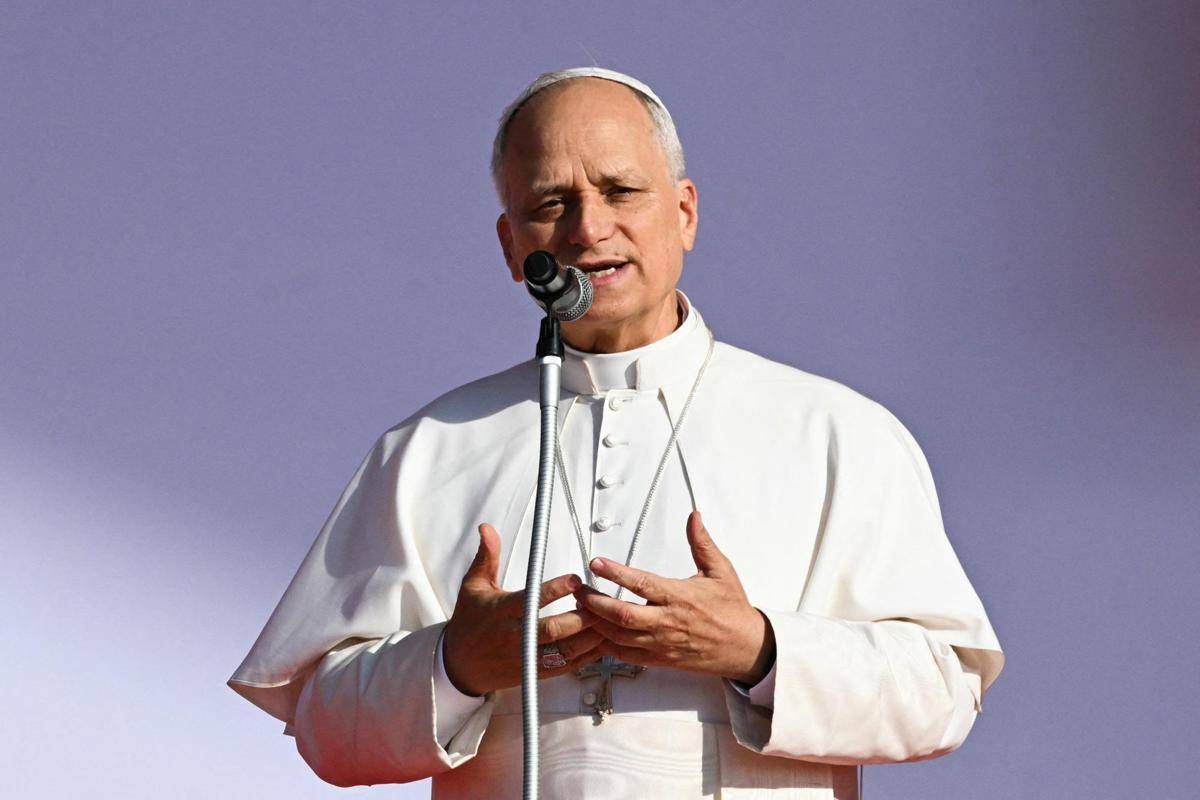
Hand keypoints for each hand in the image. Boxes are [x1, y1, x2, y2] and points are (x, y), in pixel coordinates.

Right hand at [442, 522, 603, 696]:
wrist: (459, 664)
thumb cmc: (469, 621)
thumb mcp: (473, 586)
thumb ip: (487, 557)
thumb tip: (487, 528)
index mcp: (502, 612)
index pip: (531, 601)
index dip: (555, 590)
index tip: (575, 579)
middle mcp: (515, 637)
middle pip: (552, 630)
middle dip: (580, 617)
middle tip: (600, 602)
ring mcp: (525, 658)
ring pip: (563, 651)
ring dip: (588, 637)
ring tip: (605, 620)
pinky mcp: (534, 674)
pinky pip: (565, 668)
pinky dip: (585, 657)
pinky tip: (600, 643)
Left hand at [573, 511, 775, 684]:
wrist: (746, 648)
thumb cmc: (732, 610)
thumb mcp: (721, 571)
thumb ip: (702, 543)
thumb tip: (694, 517)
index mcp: (679, 597)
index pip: (641, 584)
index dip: (615, 573)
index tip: (596, 562)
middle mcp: (667, 622)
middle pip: (621, 615)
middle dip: (594, 602)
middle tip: (578, 590)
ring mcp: (661, 644)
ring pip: (618, 637)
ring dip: (596, 622)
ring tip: (581, 607)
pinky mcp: (660, 659)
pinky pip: (626, 655)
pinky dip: (607, 645)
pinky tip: (596, 633)